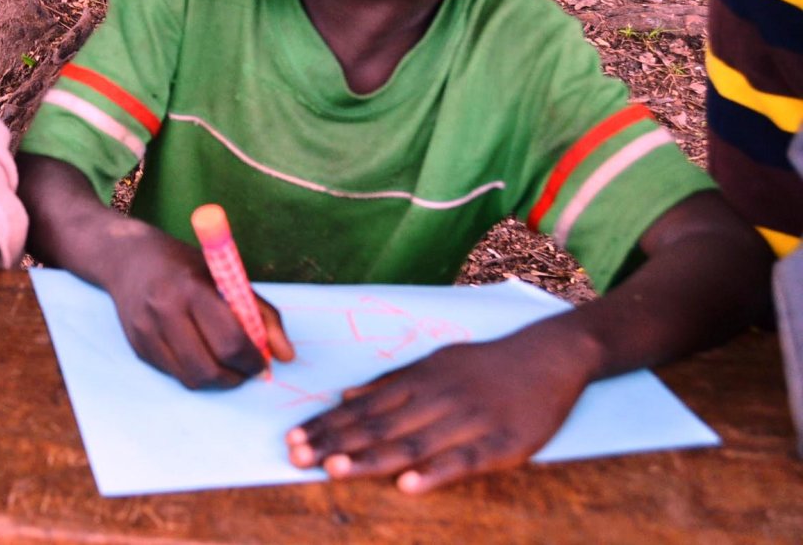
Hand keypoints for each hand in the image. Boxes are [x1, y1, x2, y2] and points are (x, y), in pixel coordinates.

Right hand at [103, 226, 293, 389]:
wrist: (127, 258)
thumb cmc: (184, 265)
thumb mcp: (226, 276)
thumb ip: (261, 314)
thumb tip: (286, 355)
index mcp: (192, 288)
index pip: (230, 340)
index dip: (253, 359)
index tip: (262, 361)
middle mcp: (165, 311)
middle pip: (210, 367)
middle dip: (237, 376)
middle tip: (246, 368)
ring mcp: (147, 331)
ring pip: (191, 378)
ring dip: (216, 379)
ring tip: (225, 363)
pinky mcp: (137, 346)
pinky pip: (174, 374)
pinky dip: (193, 371)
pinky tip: (197, 352)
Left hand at [286, 328, 587, 492]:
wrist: (549, 357)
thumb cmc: (485, 364)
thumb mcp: (434, 362)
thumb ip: (390, 382)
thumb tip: (345, 396)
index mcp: (418, 381)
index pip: (362, 407)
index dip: (326, 425)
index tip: (292, 440)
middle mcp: (436, 400)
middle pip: (379, 426)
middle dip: (335, 443)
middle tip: (296, 458)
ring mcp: (468, 422)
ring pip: (412, 444)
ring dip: (371, 459)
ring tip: (335, 469)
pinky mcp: (501, 445)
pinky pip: (464, 462)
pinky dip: (435, 473)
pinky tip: (408, 485)